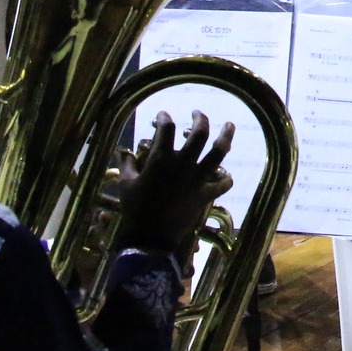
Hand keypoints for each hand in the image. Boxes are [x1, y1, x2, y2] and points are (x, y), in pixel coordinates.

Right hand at [113, 110, 234, 261]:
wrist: (150, 238)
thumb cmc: (134, 209)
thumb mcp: (125, 185)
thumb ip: (126, 165)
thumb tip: (122, 152)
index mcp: (160, 159)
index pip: (166, 128)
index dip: (164, 117)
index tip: (163, 115)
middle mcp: (182, 164)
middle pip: (199, 133)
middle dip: (200, 118)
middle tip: (198, 112)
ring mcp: (197, 179)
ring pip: (219, 151)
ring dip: (226, 135)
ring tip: (229, 124)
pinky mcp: (205, 195)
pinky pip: (223, 184)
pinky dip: (226, 178)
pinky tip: (226, 174)